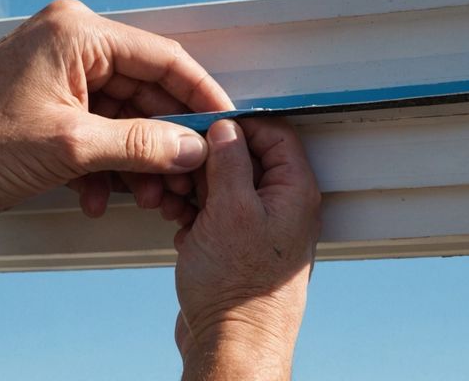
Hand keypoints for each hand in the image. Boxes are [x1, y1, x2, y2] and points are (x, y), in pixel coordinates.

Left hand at [0, 0, 232, 237]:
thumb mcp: (67, 146)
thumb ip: (138, 144)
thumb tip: (190, 146)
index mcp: (77, 35)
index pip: (162, 58)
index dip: (201, 94)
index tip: (228, 125)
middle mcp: (69, 52)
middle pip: (146, 93)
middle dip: (168, 139)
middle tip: (190, 176)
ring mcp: (57, 85)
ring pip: (123, 121)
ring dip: (138, 161)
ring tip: (149, 195)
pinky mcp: (45, 118)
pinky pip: (96, 139)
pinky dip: (105, 170)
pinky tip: (98, 196)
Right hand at [174, 119, 320, 379]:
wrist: (231, 346)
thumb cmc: (239, 291)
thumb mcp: (231, 210)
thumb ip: (230, 161)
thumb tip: (226, 127)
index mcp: (294, 192)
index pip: (274, 132)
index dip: (237, 123)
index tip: (204, 124)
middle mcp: (281, 207)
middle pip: (244, 157)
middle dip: (207, 159)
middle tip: (182, 167)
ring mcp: (258, 228)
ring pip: (223, 185)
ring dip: (194, 187)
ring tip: (175, 200)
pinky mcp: (236, 247)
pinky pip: (213, 213)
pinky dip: (192, 212)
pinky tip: (179, 224)